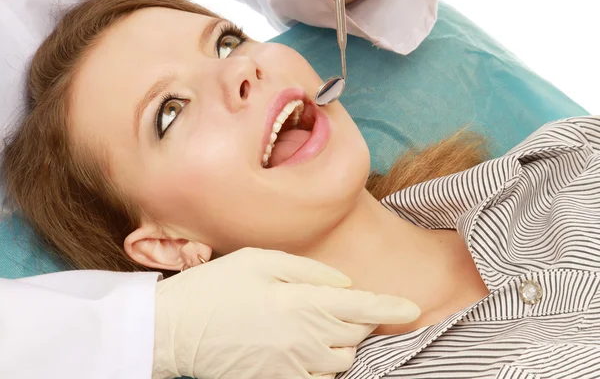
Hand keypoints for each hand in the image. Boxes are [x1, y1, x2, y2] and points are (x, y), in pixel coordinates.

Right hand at [153, 248, 419, 378]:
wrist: (174, 330)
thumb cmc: (215, 288)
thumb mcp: (260, 261)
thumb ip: (309, 271)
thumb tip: (343, 283)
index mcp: (303, 305)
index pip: (363, 309)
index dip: (392, 307)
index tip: (413, 307)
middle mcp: (305, 341)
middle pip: (356, 336)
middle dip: (361, 321)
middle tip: (346, 306)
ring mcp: (292, 368)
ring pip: (342, 362)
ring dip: (343, 344)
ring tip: (323, 327)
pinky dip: (325, 368)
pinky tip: (309, 351)